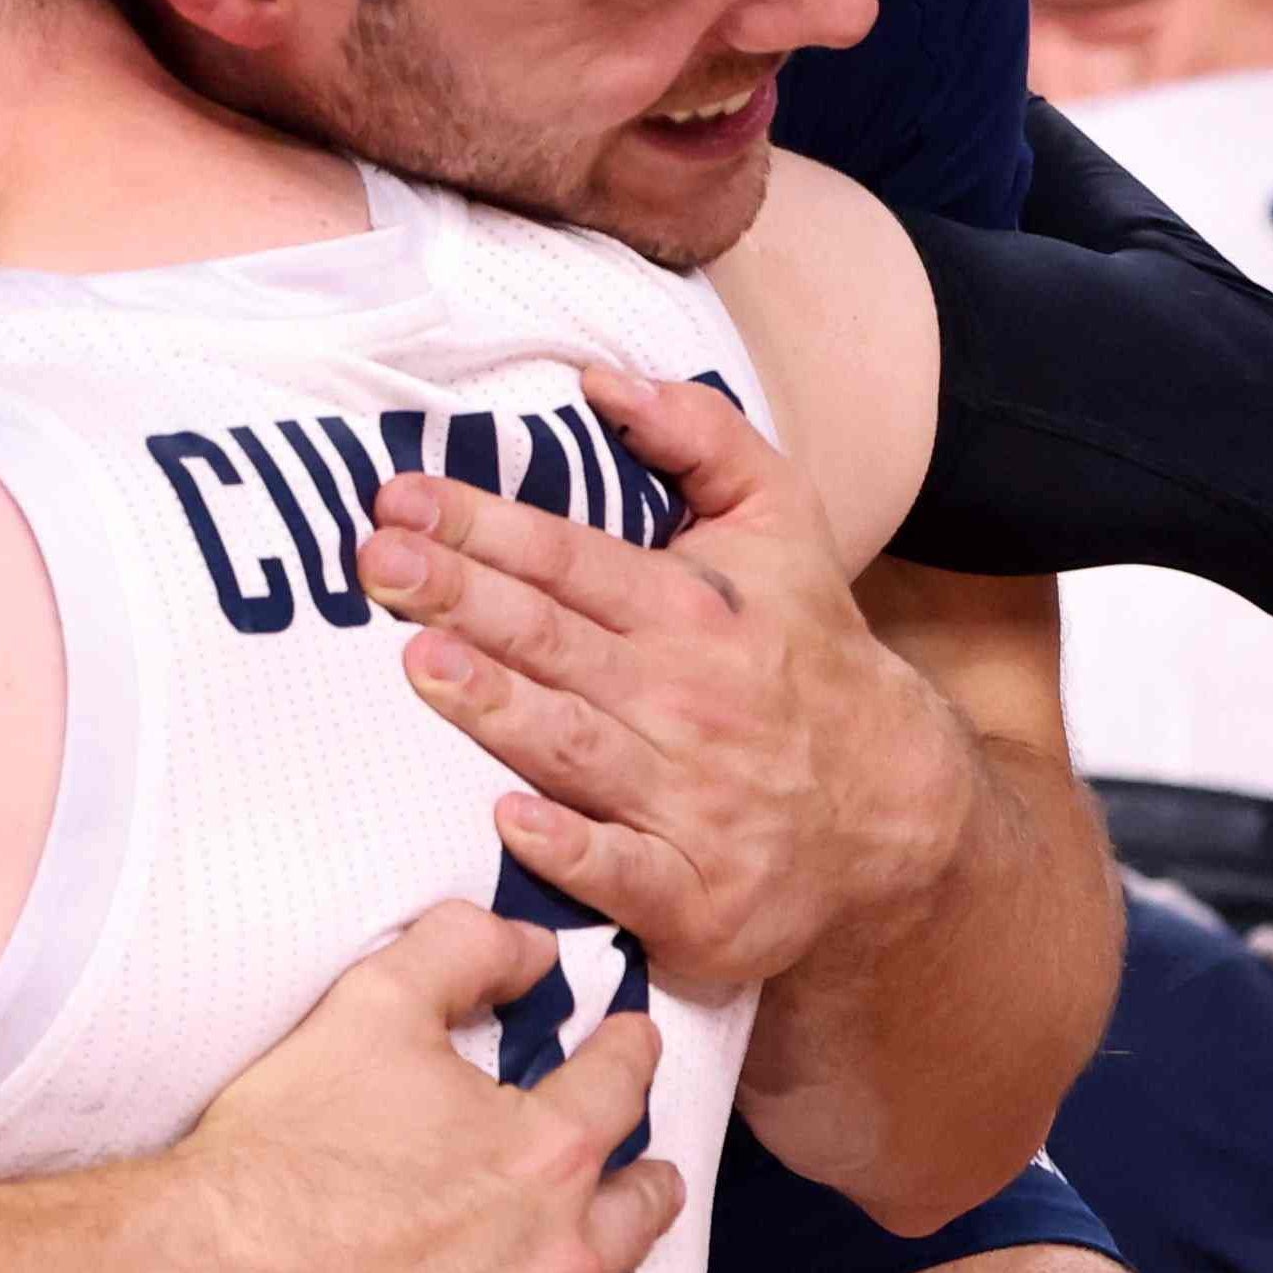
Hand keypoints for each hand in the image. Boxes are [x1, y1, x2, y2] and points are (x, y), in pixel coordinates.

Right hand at [166, 905, 678, 1272]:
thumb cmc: (280, 1151)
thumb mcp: (367, 1008)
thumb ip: (458, 951)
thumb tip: (529, 938)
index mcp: (545, 1154)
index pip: (620, 1090)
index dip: (629, 1058)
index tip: (634, 1046)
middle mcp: (558, 1264)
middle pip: (639, 1233)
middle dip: (644, 1210)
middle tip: (639, 1200)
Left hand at [366, 361, 974, 994]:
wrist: (894, 808)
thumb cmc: (804, 654)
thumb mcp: (781, 523)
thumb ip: (700, 436)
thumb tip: (600, 376)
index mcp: (693, 607)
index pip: (568, 556)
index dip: (482, 523)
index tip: (400, 498)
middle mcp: (685, 698)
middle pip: (555, 640)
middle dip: (463, 597)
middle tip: (378, 562)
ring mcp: (688, 801)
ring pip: (573, 747)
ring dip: (497, 706)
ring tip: (422, 662)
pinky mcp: (694, 896)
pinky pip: (623, 873)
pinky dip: (571, 850)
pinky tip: (510, 820)